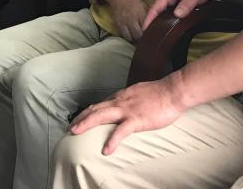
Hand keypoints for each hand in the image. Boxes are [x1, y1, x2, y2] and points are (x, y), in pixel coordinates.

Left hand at [69, 78, 184, 154]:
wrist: (172, 91)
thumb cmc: (159, 94)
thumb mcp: (138, 93)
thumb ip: (129, 100)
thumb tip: (123, 105)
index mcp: (121, 96)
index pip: (100, 104)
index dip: (88, 112)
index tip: (79, 119)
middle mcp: (119, 101)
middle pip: (95, 108)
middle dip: (80, 118)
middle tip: (70, 127)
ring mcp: (127, 110)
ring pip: (101, 115)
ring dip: (85, 123)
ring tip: (75, 132)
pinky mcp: (137, 119)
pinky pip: (121, 131)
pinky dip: (112, 141)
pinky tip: (106, 150)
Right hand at [103, 0, 148, 42]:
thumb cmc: (133, 0)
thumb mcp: (144, 6)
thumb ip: (149, 16)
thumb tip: (158, 26)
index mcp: (140, 13)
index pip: (146, 28)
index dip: (150, 34)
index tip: (152, 35)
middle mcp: (131, 19)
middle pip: (138, 35)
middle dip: (142, 38)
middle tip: (144, 37)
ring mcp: (123, 22)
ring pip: (129, 37)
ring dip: (133, 38)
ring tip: (136, 36)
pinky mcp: (116, 24)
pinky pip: (121, 35)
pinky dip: (126, 36)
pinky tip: (129, 33)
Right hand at [143, 0, 221, 29]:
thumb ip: (186, 5)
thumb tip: (176, 15)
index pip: (155, 7)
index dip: (149, 18)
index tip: (144, 30)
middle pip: (156, 10)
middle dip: (151, 21)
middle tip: (149, 37)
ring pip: (163, 11)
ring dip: (158, 21)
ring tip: (156, 34)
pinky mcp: (178, 1)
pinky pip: (169, 11)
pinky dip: (166, 19)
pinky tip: (168, 26)